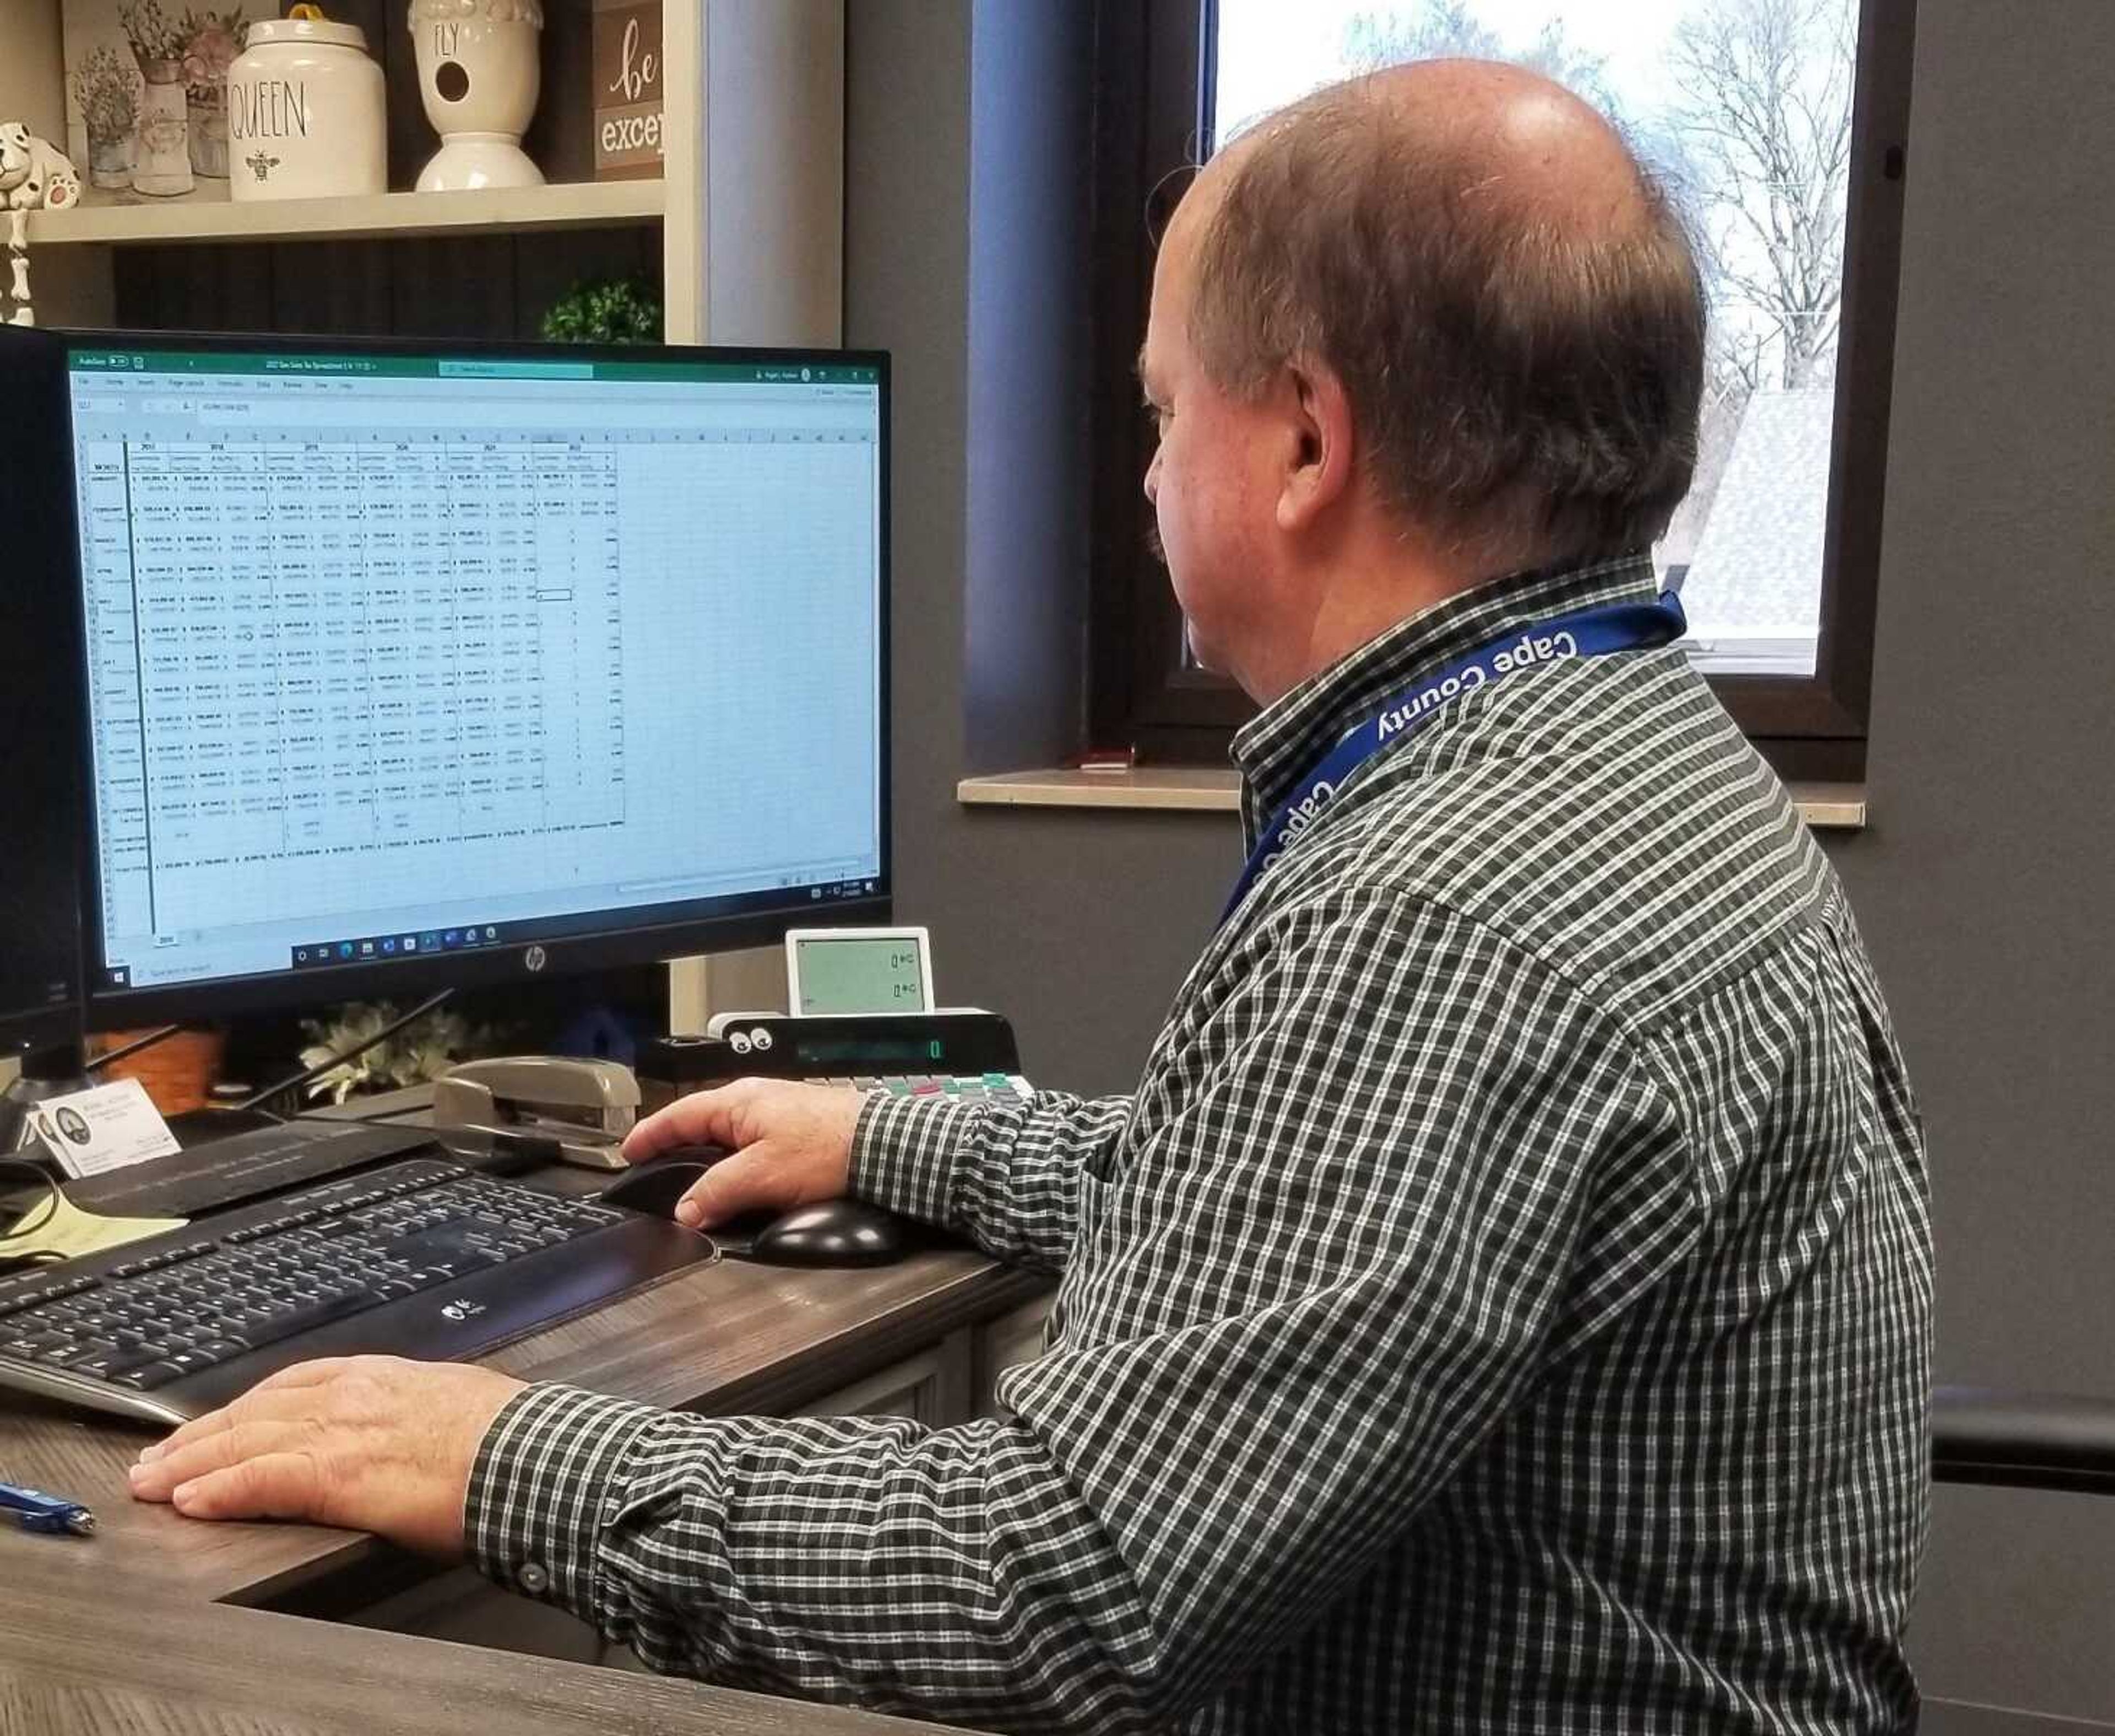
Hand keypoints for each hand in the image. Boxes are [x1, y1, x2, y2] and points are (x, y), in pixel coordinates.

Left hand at [126, 1355, 524, 1555]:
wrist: (530, 1452)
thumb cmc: (509, 1436)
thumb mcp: (453, 1401)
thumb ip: (414, 1410)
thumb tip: (409, 1431)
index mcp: (380, 1376)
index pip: (291, 1386)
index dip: (243, 1408)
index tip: (213, 1425)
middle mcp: (350, 1395)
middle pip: (254, 1410)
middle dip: (200, 1435)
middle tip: (156, 1457)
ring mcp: (341, 1431)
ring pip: (245, 1440)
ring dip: (190, 1462)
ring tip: (152, 1482)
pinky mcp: (338, 1474)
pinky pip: (262, 1479)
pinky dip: (221, 1488)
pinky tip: (188, 1501)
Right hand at [621, 1077, 863, 1227]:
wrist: (884, 1146)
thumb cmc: (831, 1147)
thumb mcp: (762, 1174)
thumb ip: (718, 1191)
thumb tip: (687, 1209)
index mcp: (739, 1102)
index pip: (679, 1115)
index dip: (651, 1134)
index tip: (629, 1150)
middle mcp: (756, 1101)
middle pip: (702, 1124)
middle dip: (677, 1146)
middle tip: (655, 1167)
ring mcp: (779, 1115)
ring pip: (729, 1138)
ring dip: (710, 1159)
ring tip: (694, 1182)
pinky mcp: (799, 1132)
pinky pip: (753, 1148)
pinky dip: (738, 1164)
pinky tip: (741, 1184)